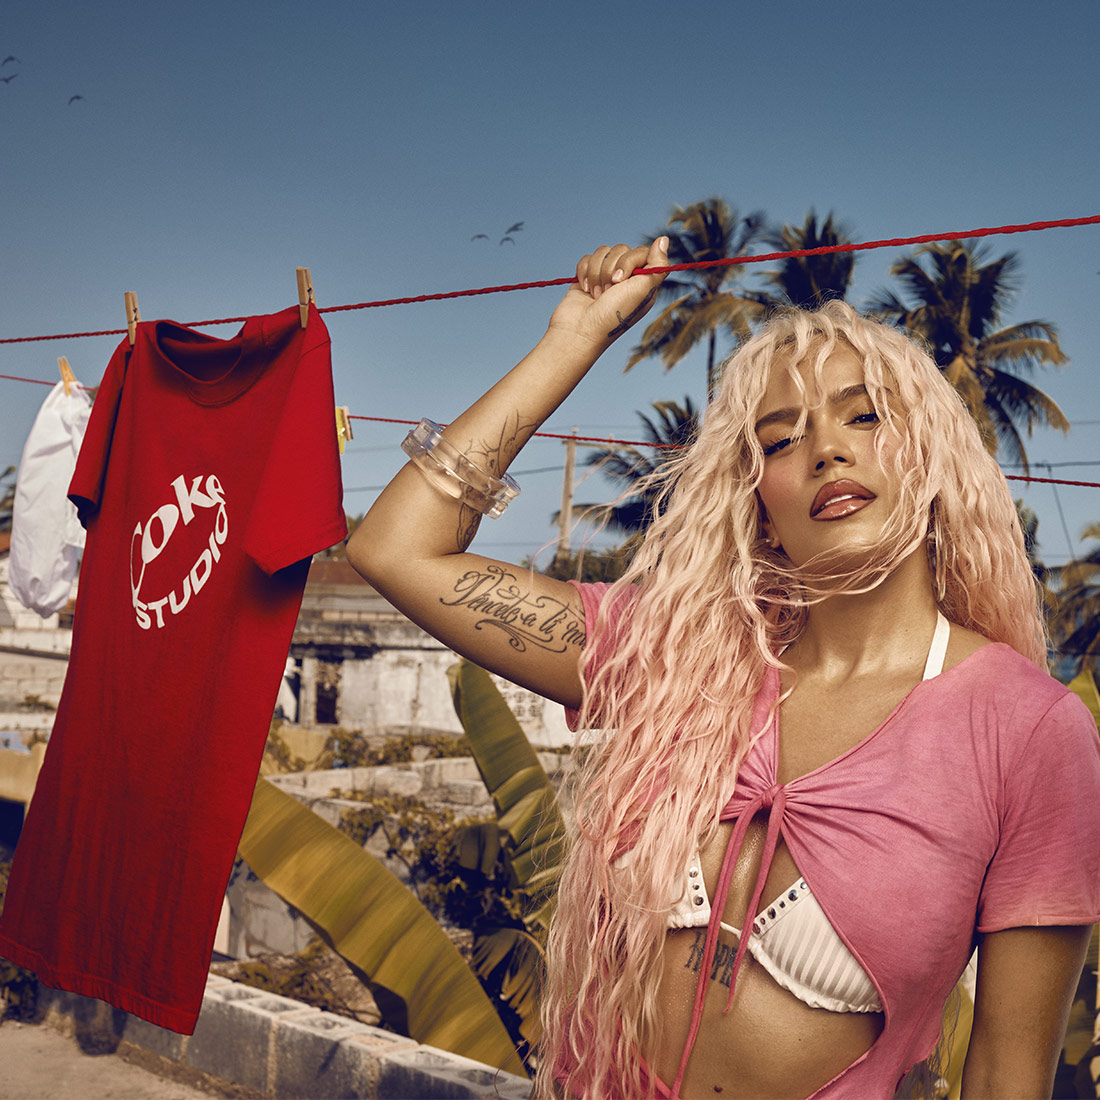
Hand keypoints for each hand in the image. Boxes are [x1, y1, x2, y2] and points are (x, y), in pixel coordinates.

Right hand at [548, 237, 668, 352]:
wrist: (580, 330)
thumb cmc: (614, 314)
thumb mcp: (643, 290)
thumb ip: (658, 264)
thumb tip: (663, 239)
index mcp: (643, 282)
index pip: (641, 252)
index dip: (629, 261)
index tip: (621, 281)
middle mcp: (626, 279)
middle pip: (620, 249)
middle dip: (610, 270)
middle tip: (608, 292)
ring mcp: (606, 277)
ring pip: (603, 252)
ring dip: (597, 274)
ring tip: (596, 295)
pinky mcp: (587, 277)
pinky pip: (587, 259)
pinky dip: (584, 273)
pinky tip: (585, 290)